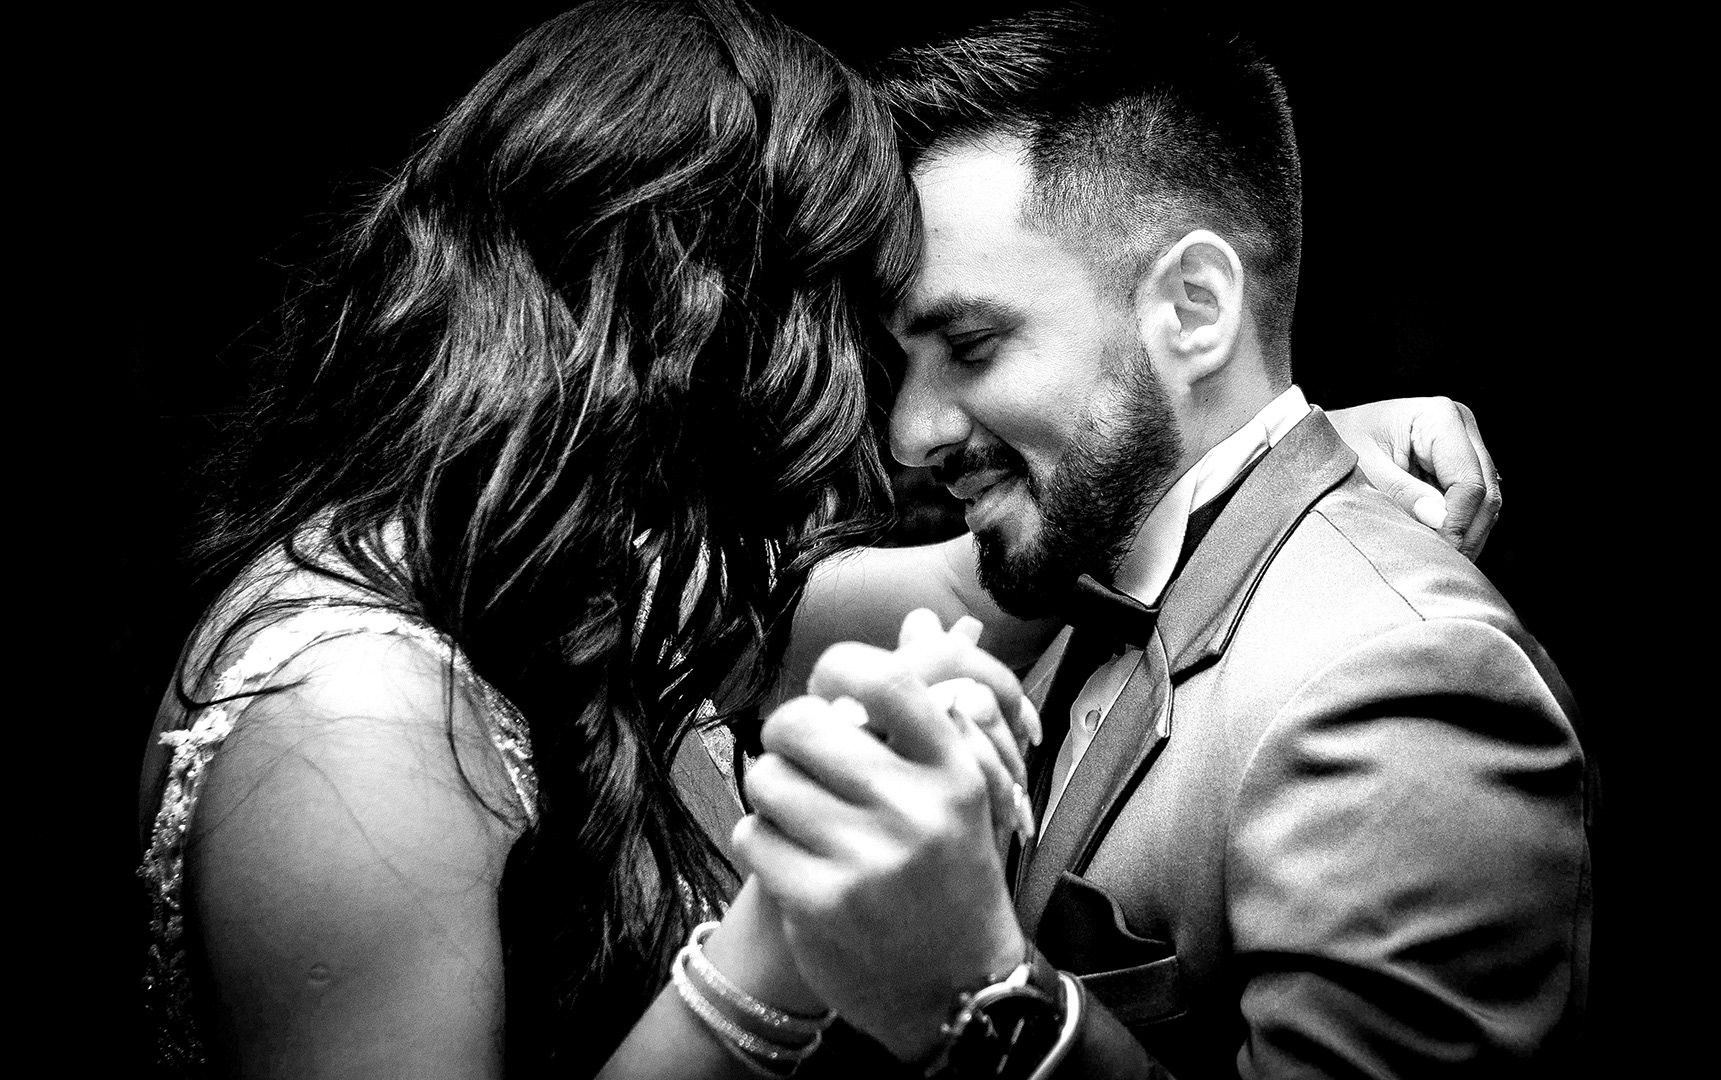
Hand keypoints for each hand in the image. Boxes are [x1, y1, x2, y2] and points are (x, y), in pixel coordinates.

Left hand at [733, 629, 1027, 1061]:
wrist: (957, 990)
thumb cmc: (949, 873)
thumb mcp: (958, 790)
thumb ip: (930, 707)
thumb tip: (921, 621)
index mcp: (954, 770)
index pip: (884, 680)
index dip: (839, 670)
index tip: (830, 690)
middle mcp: (914, 810)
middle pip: (802, 724)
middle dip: (788, 737)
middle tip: (799, 758)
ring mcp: (866, 860)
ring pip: (767, 779)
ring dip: (771, 794)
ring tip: (799, 815)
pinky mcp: (821, 903)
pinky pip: (752, 835)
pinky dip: (761, 841)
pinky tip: (792, 857)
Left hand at [1326, 396, 1500, 559]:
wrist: (1328, 438)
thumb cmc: (1343, 443)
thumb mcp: (1365, 467)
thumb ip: (1403, 493)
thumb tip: (1440, 519)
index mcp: (1439, 417)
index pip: (1468, 480)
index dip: (1458, 521)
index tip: (1442, 550)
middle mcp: (1461, 429)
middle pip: (1486, 494)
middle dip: (1466, 533)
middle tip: (1443, 564)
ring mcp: (1465, 449)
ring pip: (1485, 505)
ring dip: (1465, 535)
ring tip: (1438, 560)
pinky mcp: (1458, 470)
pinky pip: (1472, 507)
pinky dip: (1459, 530)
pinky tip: (1438, 548)